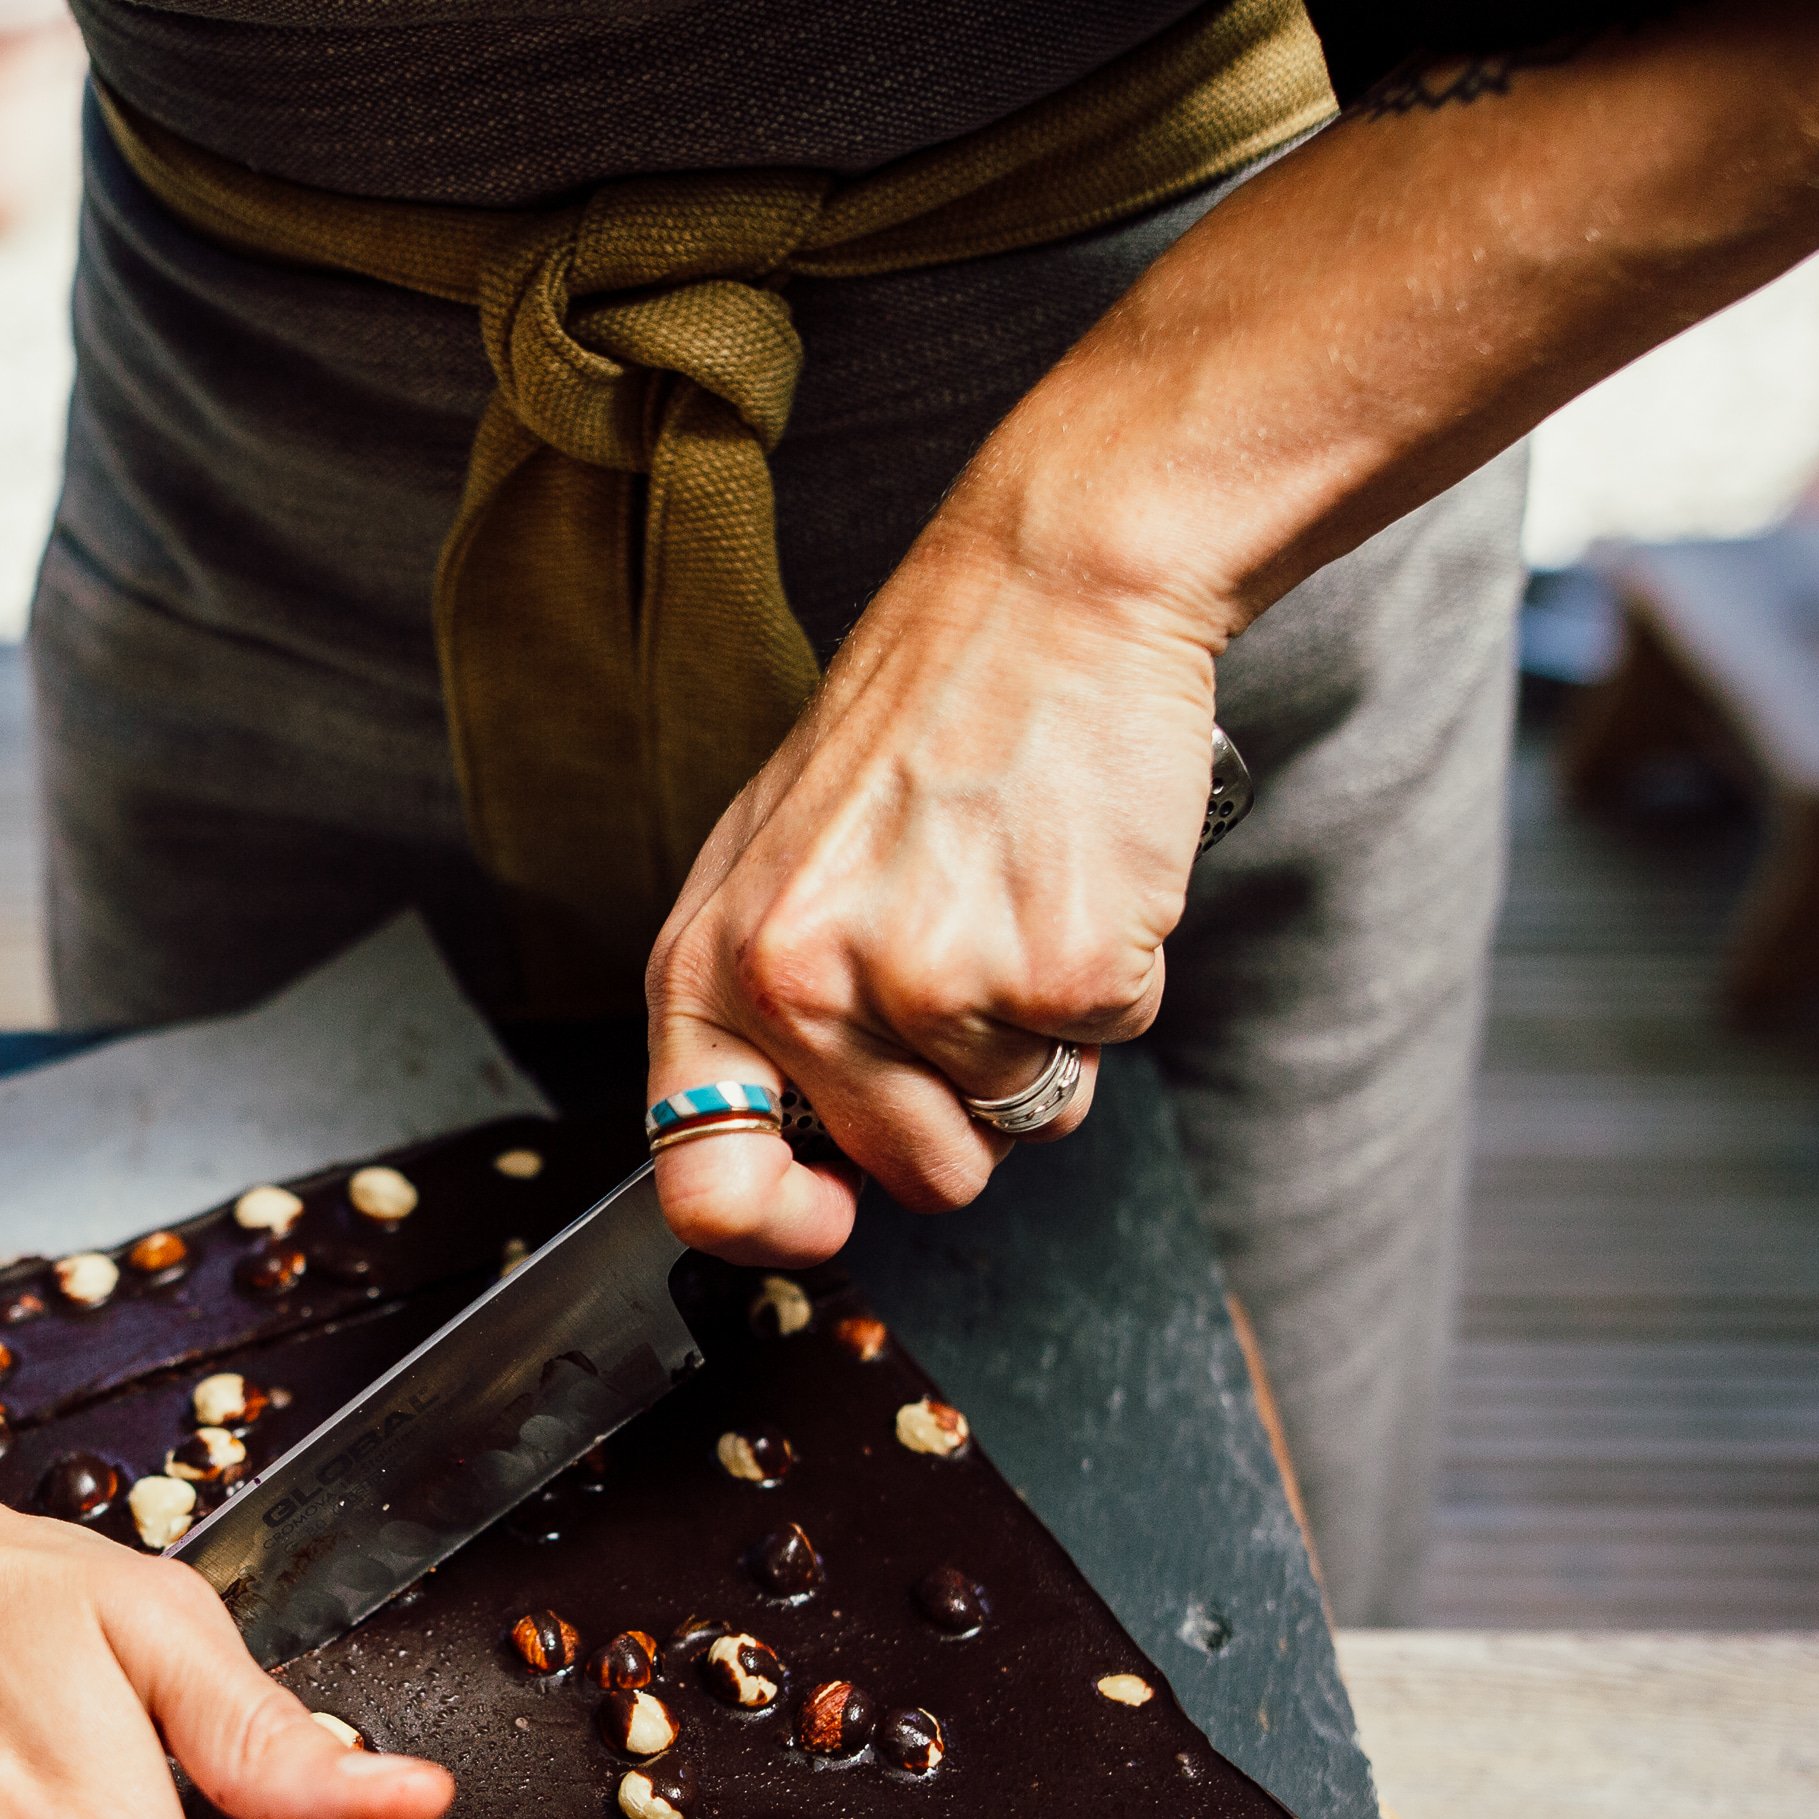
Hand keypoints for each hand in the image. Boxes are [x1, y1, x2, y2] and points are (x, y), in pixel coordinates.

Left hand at [642, 525, 1232, 1265]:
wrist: (1047, 592)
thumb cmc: (921, 722)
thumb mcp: (776, 864)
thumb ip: (766, 1013)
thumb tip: (805, 1165)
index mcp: (712, 966)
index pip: (705, 1183)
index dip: (779, 1227)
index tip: (833, 1211)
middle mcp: (802, 987)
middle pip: (919, 1174)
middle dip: (967, 1106)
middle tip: (974, 964)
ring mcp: (930, 984)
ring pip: (1023, 1119)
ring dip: (1044, 1034)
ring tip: (1017, 896)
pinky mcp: (1057, 971)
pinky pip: (1109, 1050)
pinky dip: (1113, 981)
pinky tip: (1075, 876)